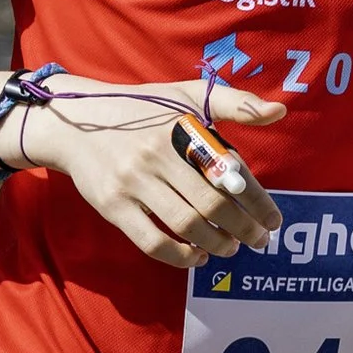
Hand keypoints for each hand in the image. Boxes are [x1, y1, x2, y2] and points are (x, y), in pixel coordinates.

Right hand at [15, 80, 284, 268]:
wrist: (74, 121)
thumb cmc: (140, 108)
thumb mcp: (184, 95)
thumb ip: (233, 103)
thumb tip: (278, 112)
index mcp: (182, 130)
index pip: (231, 171)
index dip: (257, 201)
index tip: (273, 219)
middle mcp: (158, 156)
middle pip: (213, 204)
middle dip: (244, 228)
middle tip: (259, 241)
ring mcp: (133, 183)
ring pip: (186, 225)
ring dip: (216, 244)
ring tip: (230, 248)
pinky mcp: (113, 206)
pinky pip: (152, 241)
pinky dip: (180, 256)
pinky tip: (196, 257)